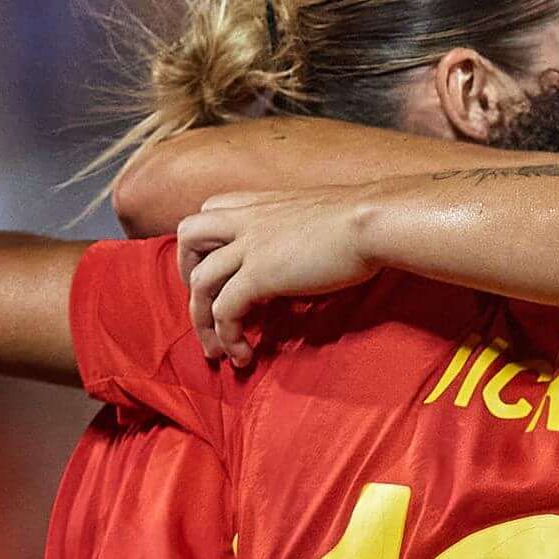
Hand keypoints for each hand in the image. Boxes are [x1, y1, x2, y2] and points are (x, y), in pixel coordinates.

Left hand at [178, 188, 381, 362]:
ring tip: (216, 351)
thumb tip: (302, 254)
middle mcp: (246, 219)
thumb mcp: (318, 216)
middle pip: (188, 238)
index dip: (204, 244)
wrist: (372, 221)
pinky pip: (225, 310)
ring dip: (201, 321)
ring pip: (199, 282)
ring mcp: (249, 246)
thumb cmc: (362, 220)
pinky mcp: (260, 275)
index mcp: (259, 203)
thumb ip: (297, 230)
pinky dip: (228, 336)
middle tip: (204, 308)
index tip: (217, 274)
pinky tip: (244, 355)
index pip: (208, 212)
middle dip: (186, 276)